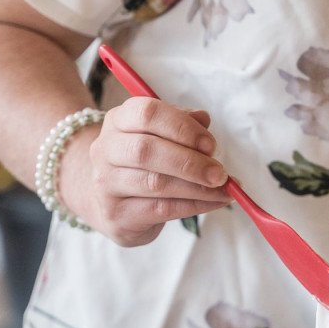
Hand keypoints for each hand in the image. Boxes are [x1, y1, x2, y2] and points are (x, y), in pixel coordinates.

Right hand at [63, 96, 231, 245]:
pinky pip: (161, 209)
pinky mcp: (116, 214)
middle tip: (219, 173)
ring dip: (197, 188)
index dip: (182, 127)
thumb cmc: (146, 161)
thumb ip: (183, 124)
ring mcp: (106, 184)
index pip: (147, 113)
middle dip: (190, 162)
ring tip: (223, 189)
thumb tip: (204, 119)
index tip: (210, 144)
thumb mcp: (161, 135)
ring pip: (155, 183)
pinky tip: (214, 201)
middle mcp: (105, 149)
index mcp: (119, 120)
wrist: (112, 201)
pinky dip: (194, 205)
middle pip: (146, 150)